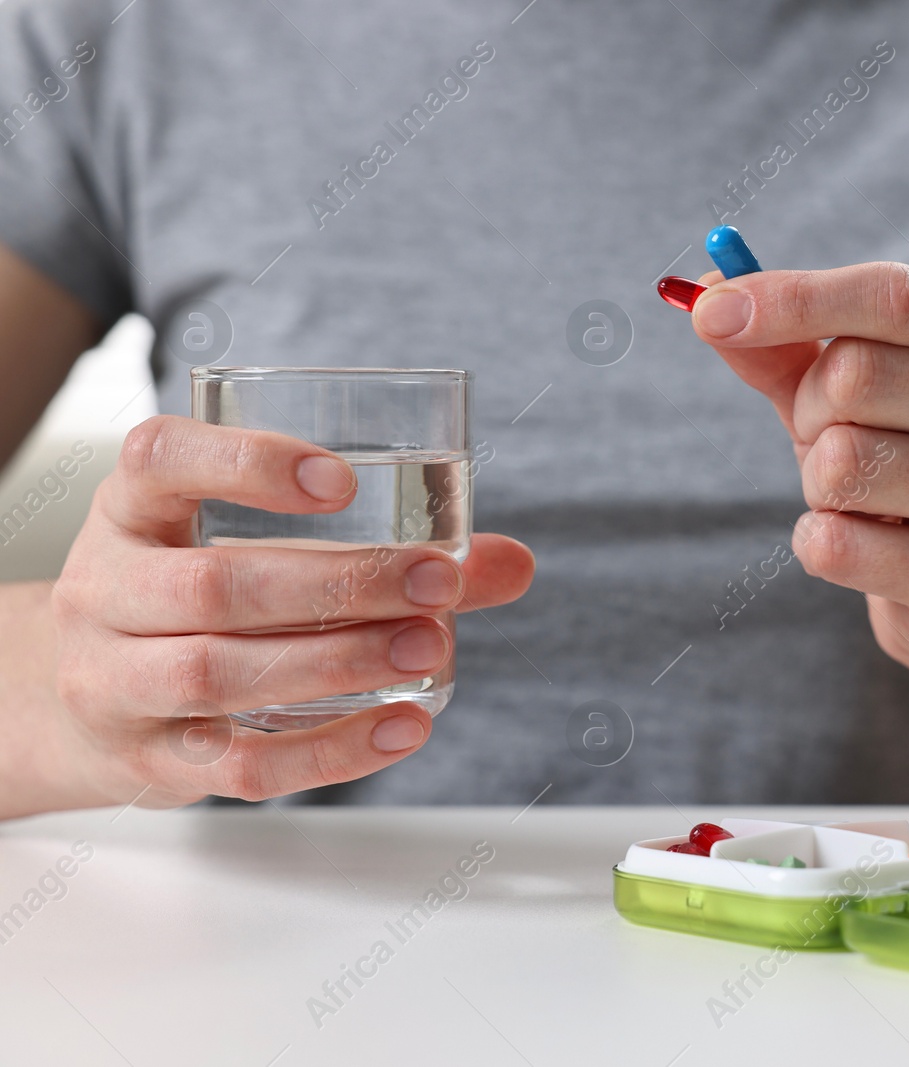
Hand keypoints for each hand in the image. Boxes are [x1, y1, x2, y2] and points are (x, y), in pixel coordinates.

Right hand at [48, 416, 533, 809]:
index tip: (343, 482)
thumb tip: (513, 562)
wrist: (75, 702)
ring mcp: (111, 682)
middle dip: (337, 585)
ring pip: (216, 676)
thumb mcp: (253, 552)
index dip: (246, 463)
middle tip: (436, 586)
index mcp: (130, 511)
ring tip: (428, 649)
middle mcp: (103, 591)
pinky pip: (239, 767)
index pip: (160, 460)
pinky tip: (402, 729)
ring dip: (336, 662)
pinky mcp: (146, 763)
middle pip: (213, 585)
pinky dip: (329, 753)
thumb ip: (386, 554)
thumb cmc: (194, 605)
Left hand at [692, 262, 908, 676]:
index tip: (712, 314)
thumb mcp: (846, 392)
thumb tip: (707, 298)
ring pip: (844, 464)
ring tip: (860, 499)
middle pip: (856, 376)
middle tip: (829, 441)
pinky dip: (818, 544)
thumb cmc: (905, 462)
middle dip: (808, 412)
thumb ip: (783, 343)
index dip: (794, 299)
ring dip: (817, 485)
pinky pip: (843, 547)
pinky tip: (859, 548)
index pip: (893, 296)